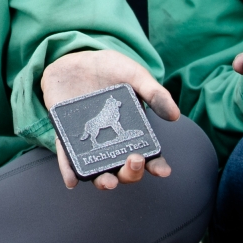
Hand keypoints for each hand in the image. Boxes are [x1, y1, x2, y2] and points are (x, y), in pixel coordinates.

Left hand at [40, 50, 180, 189]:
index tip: (163, 170)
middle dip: (131, 172)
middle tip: (135, 160)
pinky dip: (70, 170)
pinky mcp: (68, 137)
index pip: (148, 156)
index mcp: (133, 132)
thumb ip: (154, 93)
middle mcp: (113, 143)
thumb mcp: (136, 76)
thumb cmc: (112, 70)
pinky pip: (68, 158)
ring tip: (109, 182)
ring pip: (98, 170)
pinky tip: (73, 181)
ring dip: (104, 181)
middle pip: (124, 170)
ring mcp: (90, 143)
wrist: (78, 60)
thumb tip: (174, 115)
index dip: (156, 166)